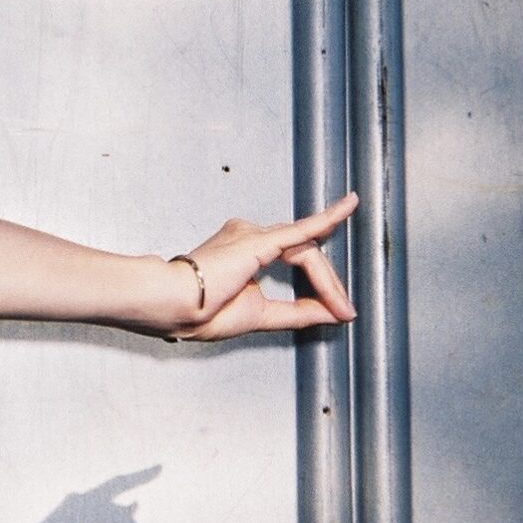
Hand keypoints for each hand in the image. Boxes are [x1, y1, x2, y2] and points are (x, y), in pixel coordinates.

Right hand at [168, 193, 357, 340]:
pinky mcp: (257, 240)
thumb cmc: (199, 312)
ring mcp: (252, 234)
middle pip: (305, 253)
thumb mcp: (262, 315)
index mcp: (245, 252)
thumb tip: (333, 312)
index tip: (339, 309)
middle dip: (328, 284)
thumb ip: (298, 311)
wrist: (174, 308)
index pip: (295, 258)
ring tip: (341, 306)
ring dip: (328, 281)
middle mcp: (250, 236)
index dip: (321, 284)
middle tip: (344, 311)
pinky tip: (347, 208)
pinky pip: (299, 230)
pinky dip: (327, 219)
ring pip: (306, 251)